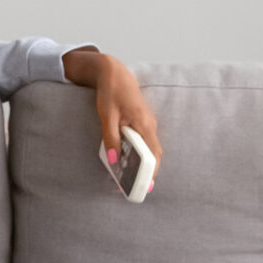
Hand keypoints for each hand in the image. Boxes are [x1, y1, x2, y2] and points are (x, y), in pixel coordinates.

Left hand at [61, 47, 161, 176]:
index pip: (154, 154)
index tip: (146, 186)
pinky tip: (131, 161)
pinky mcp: (143, 122)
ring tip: (133, 179)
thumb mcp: (107, 117)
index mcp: (144, 124)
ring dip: (146, 164)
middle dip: (149, 172)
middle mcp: (150, 125)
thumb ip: (111, 139)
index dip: (152, 172)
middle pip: (155, 154)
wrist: (114, 73)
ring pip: (151, 148)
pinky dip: (142, 154)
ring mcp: (148, 123)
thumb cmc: (111, 93)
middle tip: (139, 189)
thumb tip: (114, 160)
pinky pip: (146, 142)